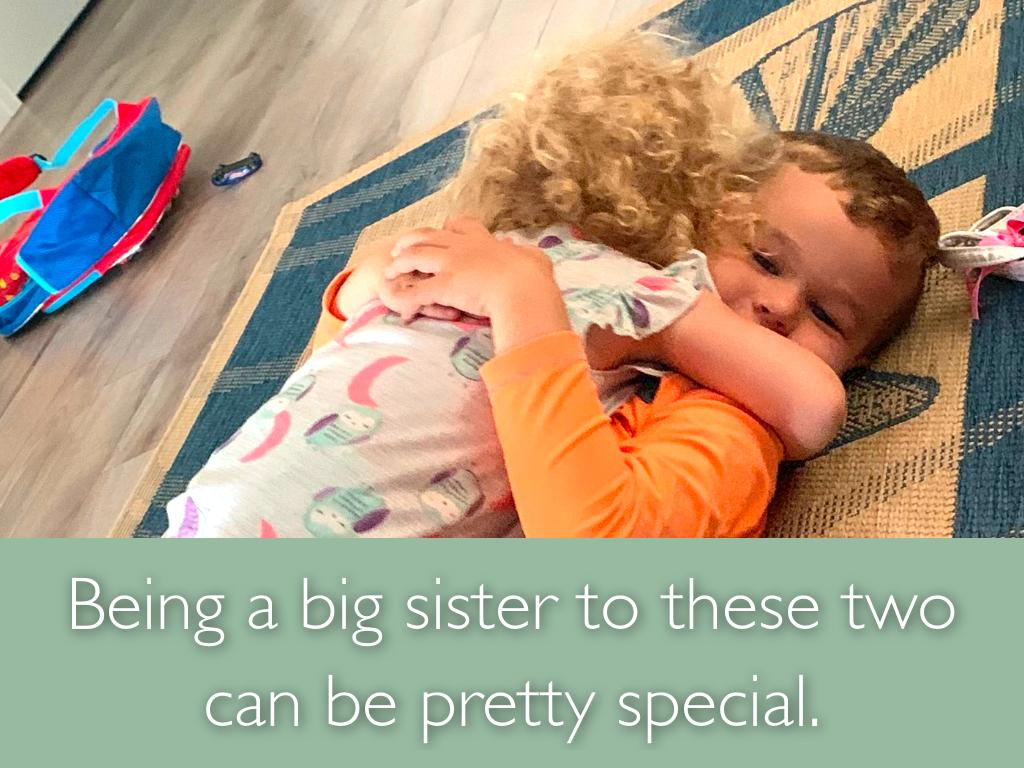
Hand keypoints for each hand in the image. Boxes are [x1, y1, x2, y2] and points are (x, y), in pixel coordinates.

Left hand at [381, 216, 554, 320]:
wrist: (524, 290)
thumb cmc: (533, 277)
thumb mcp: (535, 259)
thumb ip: (526, 253)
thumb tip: (523, 250)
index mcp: (483, 241)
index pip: (460, 225)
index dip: (447, 228)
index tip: (442, 232)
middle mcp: (462, 248)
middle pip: (428, 236)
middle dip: (411, 240)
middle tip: (400, 247)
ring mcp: (450, 265)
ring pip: (415, 257)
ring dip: (400, 264)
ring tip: (389, 270)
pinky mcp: (443, 286)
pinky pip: (418, 292)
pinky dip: (406, 299)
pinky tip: (400, 307)